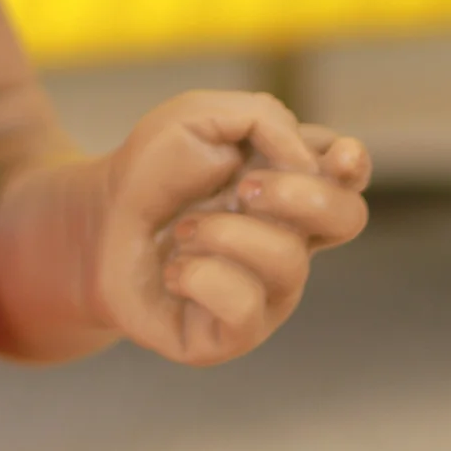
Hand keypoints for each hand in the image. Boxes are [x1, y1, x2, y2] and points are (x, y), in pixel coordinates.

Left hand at [92, 90, 370, 365]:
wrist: (97, 221)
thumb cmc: (152, 171)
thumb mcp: (196, 118)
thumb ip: (258, 118)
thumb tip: (307, 161)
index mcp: (288, 185)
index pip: (345, 177)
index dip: (353, 165)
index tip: (337, 157)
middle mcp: (290, 239)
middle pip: (345, 218)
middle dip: (302, 196)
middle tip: (246, 187)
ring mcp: (269, 290)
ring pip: (287, 262)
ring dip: (223, 232)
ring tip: (184, 229)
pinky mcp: (235, 332)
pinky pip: (244, 307)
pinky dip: (199, 274)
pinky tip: (176, 269)